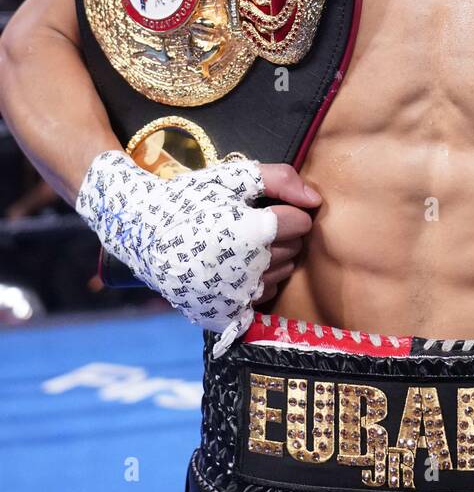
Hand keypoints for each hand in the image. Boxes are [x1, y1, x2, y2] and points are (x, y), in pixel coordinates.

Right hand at [75, 150, 319, 355]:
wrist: (139, 231)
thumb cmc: (189, 199)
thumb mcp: (232, 177)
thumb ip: (279, 179)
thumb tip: (316, 200)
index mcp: (253, 232)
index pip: (301, 223)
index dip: (286, 210)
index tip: (264, 207)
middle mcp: (249, 269)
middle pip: (294, 250)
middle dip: (282, 234)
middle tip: (250, 224)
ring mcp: (236, 296)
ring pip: (281, 275)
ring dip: (271, 259)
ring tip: (241, 245)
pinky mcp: (223, 314)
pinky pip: (261, 299)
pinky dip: (255, 284)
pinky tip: (235, 269)